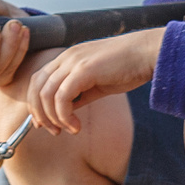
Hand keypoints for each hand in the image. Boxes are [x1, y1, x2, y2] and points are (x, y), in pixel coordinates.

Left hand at [25, 28, 165, 132]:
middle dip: (39, 114)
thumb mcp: (98, 83)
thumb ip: (80, 94)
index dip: (36, 104)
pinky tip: (76, 126)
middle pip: (35, 87)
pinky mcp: (84, 70)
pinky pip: (62, 98)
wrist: (149, 53)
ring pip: (46, 94)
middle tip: (53, 131)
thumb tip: (66, 111)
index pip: (38, 80)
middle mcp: (67, 57)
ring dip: (53, 118)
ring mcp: (74, 62)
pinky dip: (64, 116)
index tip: (45, 124)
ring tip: (69, 130)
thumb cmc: (129, 67)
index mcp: (68, 57)